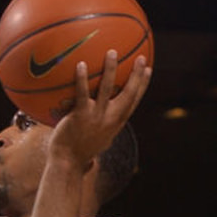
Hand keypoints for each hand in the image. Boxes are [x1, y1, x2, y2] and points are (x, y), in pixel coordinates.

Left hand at [50, 50, 151, 167]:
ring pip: (107, 88)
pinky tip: (80, 64)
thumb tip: (98, 115)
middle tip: (141, 58)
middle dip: (137, 75)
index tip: (149, 70)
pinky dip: (82, 79)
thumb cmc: (78, 151)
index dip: (143, 85)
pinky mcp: (80, 116)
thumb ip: (100, 125)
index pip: (134, 101)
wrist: (67, 163)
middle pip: (129, 93)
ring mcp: (96, 117)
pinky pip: (82, 93)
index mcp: (116, 123)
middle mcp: (110, 119)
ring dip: (111, 69)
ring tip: (112, 53)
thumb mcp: (96, 139)